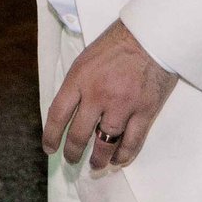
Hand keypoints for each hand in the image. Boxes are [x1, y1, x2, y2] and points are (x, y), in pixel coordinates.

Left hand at [46, 19, 178, 171]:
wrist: (151, 36)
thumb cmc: (118, 44)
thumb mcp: (86, 59)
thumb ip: (78, 85)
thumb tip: (70, 111)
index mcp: (79, 79)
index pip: (58, 114)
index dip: (51, 136)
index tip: (50, 148)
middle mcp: (97, 94)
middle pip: (80, 134)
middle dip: (73, 152)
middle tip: (72, 160)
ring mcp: (122, 105)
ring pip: (105, 142)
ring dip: (99, 158)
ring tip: (96, 165)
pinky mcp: (144, 111)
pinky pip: (132, 141)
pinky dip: (124, 155)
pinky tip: (118, 160)